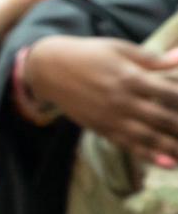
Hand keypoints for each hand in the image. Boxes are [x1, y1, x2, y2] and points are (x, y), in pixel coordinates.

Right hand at [25, 37, 177, 163]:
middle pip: (164, 119)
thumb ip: (151, 59)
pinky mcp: (102, 128)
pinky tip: (167, 164)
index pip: (170, 93)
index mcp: (130, 76)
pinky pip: (129, 145)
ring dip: (173, 148)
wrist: (48, 68)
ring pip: (150, 137)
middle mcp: (123, 99)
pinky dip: (150, 156)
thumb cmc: (87, 54)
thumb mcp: (119, 48)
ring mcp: (112, 116)